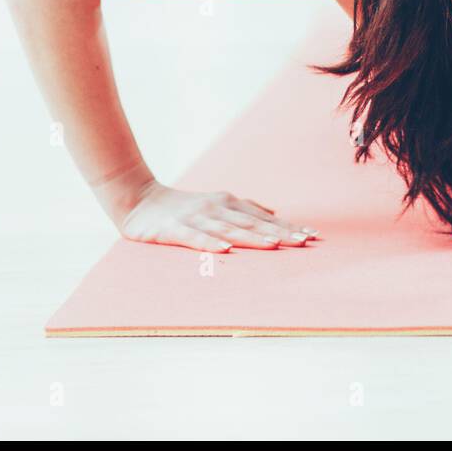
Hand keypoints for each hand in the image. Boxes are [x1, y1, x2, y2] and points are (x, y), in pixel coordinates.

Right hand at [118, 182, 317, 252]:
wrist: (140, 200)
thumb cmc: (184, 206)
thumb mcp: (218, 205)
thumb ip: (246, 209)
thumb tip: (275, 212)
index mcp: (229, 203)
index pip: (263, 218)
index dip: (287, 227)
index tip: (311, 235)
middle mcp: (217, 208)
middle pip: (252, 224)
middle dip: (279, 233)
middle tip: (304, 241)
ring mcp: (196, 218)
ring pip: (229, 230)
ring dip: (253, 238)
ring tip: (275, 245)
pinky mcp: (175, 229)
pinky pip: (195, 238)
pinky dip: (210, 243)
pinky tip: (225, 250)